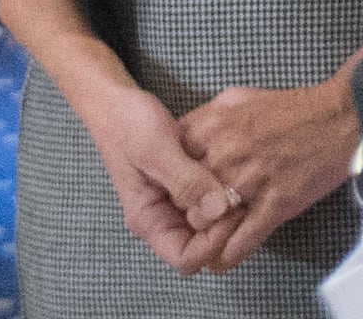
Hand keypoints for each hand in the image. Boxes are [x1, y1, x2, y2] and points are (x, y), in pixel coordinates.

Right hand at [66, 75, 243, 275]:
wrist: (117, 102)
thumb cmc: (128, 124)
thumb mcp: (156, 149)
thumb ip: (186, 181)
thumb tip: (219, 210)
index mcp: (148, 220)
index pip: (186, 259)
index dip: (213, 244)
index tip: (232, 212)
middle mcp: (163, 218)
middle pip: (203, 244)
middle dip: (226, 227)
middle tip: (245, 195)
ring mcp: (174, 203)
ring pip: (210, 223)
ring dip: (228, 208)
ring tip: (244, 179)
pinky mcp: (185, 185)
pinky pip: (209, 199)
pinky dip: (224, 189)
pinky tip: (236, 168)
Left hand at [171, 79, 360, 269]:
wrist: (342, 117)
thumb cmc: (291, 109)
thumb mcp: (238, 99)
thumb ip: (206, 119)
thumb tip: (182, 137)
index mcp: (211, 127)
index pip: (170, 166)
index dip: (174, 182)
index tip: (181, 192)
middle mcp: (225, 154)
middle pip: (185, 198)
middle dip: (190, 210)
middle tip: (197, 217)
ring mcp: (250, 181)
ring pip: (208, 223)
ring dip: (208, 234)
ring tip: (208, 240)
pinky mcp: (276, 204)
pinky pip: (242, 241)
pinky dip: (228, 256)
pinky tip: (221, 261)